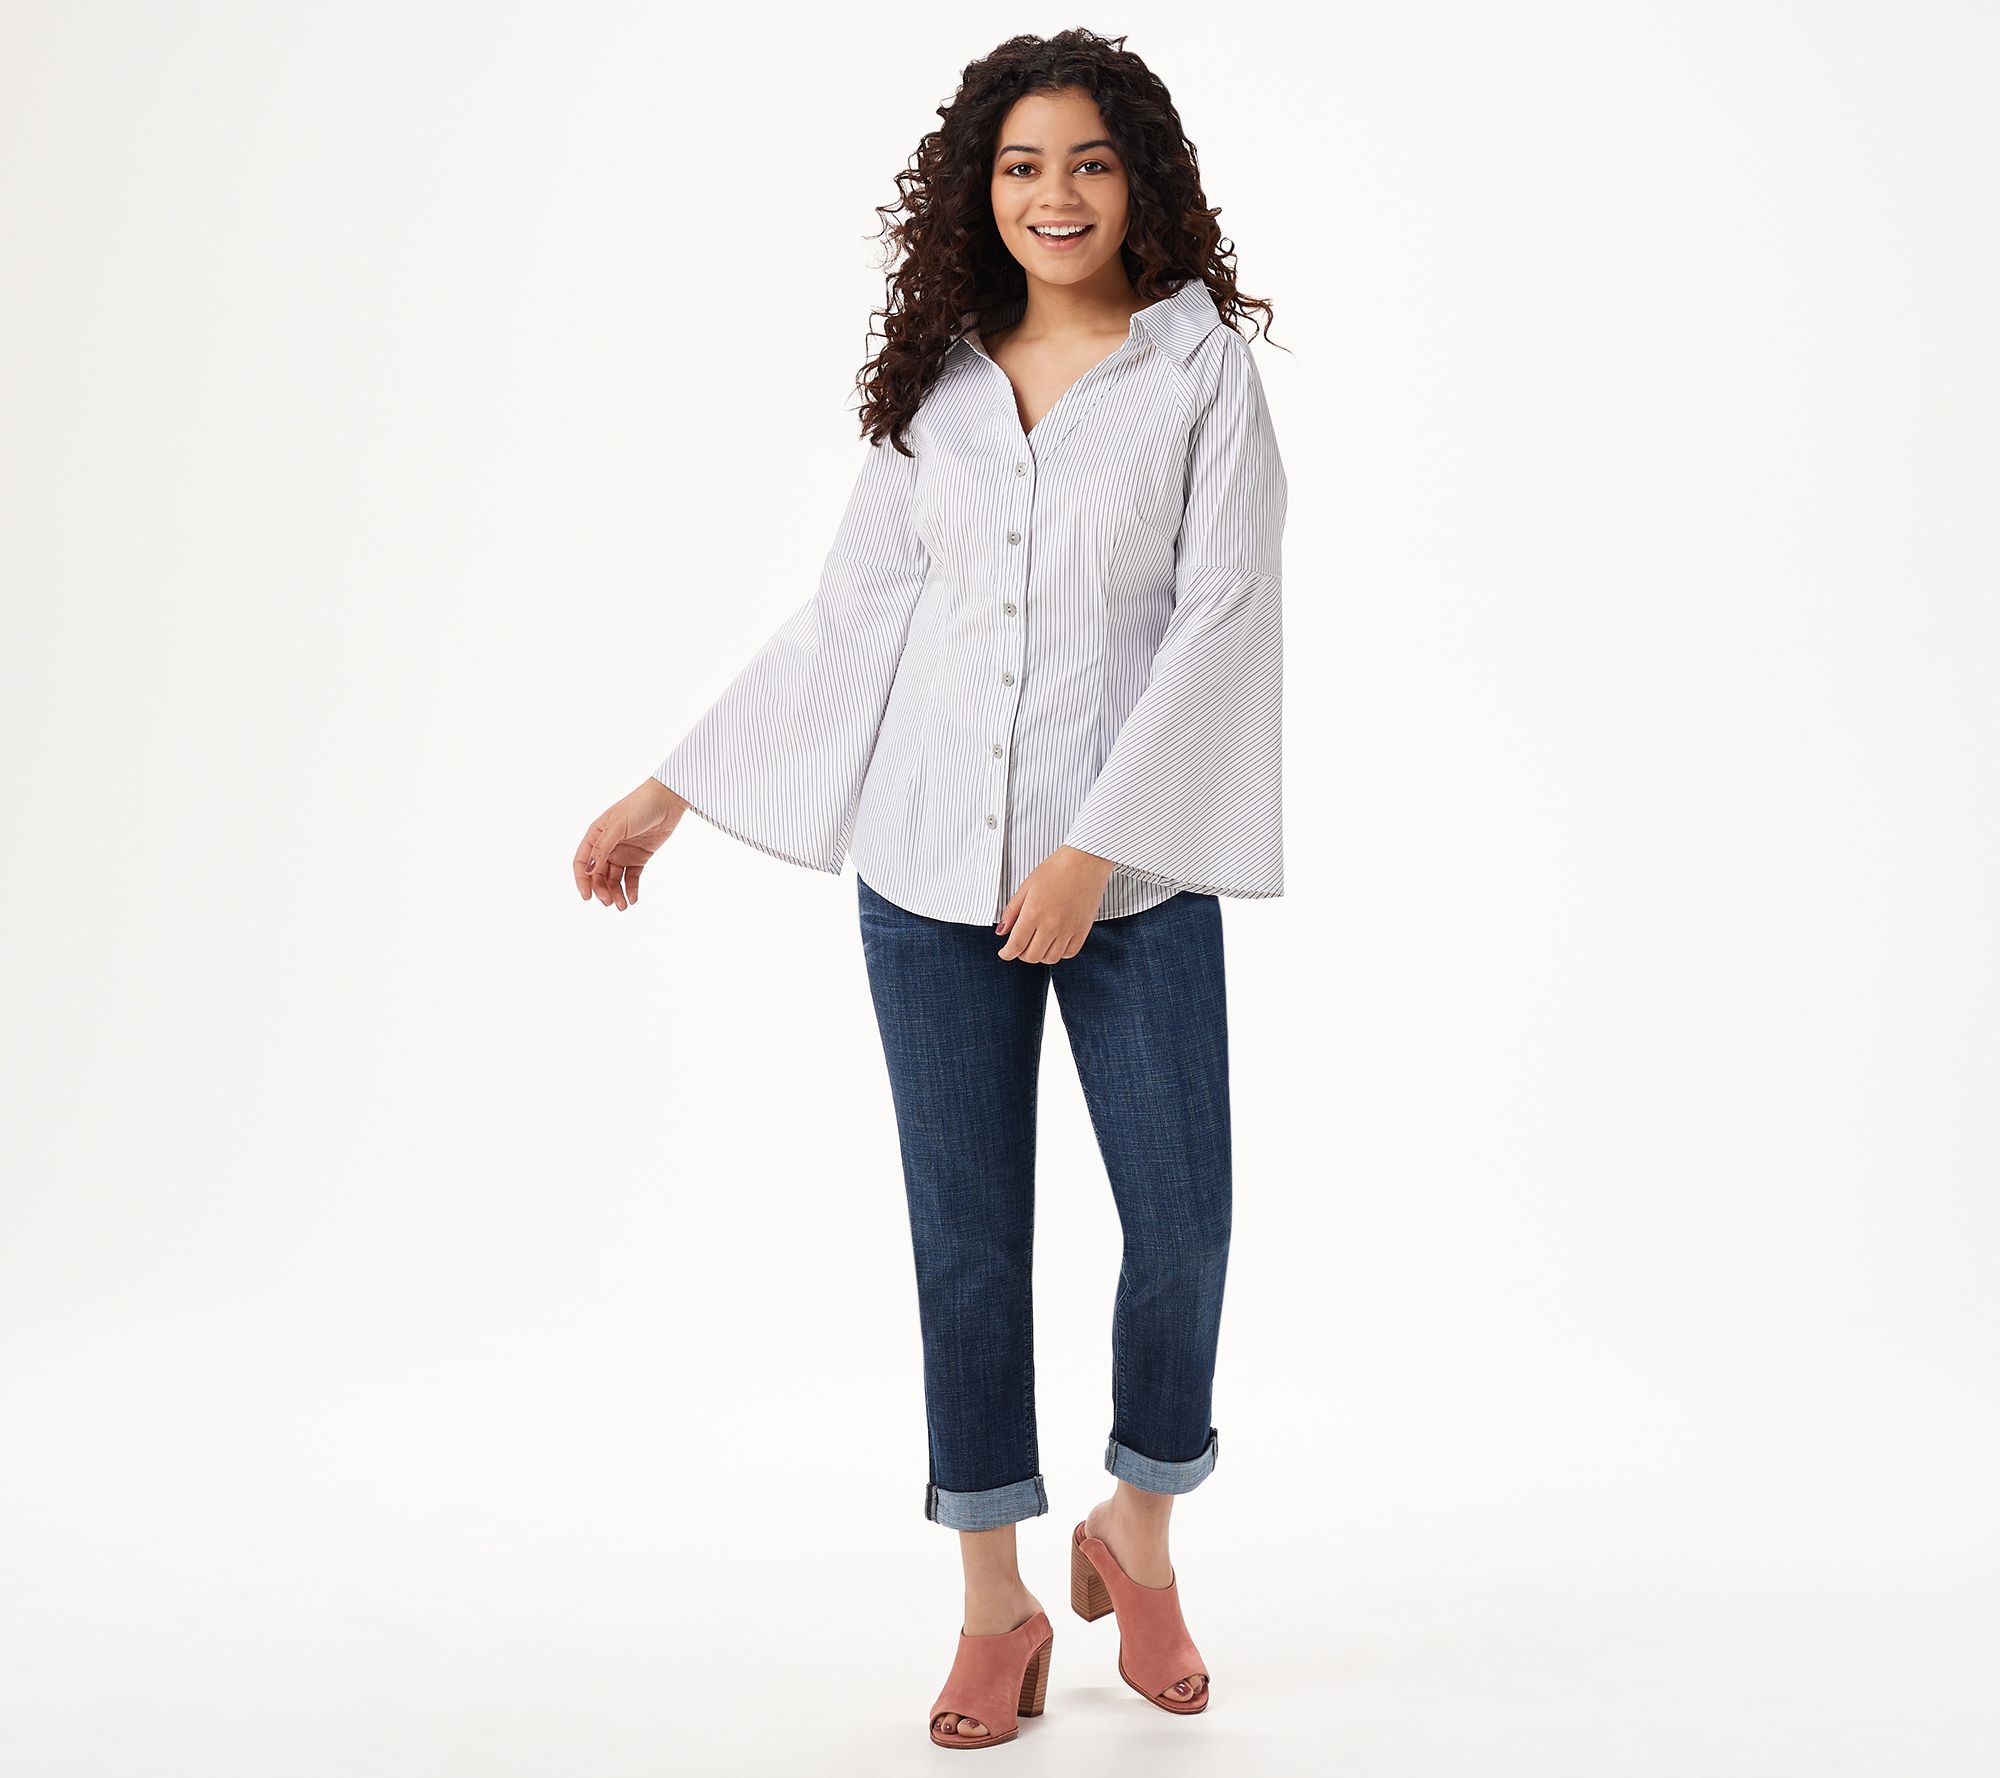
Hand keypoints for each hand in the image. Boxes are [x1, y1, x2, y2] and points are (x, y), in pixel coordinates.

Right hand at [574, 777, 688, 910]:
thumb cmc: (639, 806)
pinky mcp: (639, 857)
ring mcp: (623, 852)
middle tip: (609, 902)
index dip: (582, 880)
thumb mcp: (618, 826)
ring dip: (616, 893)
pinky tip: (633, 899)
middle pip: (598, 875)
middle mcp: (607, 846)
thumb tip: (589, 870)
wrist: (667, 800)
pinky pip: (631, 877)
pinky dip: (631, 889)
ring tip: (623, 906)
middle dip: (601, 890)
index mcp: (596, 835)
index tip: (586, 897)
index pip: (583, 862)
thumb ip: (603, 847)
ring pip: (614, 879)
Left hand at [994, 846, 1117, 962]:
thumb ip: (1012, 911)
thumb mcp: (1026, 886)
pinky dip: (1059, 952)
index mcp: (1033, 913)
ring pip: (1050, 958)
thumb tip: (1001, 931)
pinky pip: (1069, 953)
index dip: (1007, 953)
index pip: (1016, 945)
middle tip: (1021, 943)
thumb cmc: (1056, 869)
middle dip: (1021, 953)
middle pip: (1031, 956)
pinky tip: (1055, 941)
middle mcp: (1051, 925)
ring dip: (1040, 954)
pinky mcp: (1083, 930)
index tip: (1005, 952)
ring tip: (1038, 941)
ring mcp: (1069, 929)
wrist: (1085, 861)